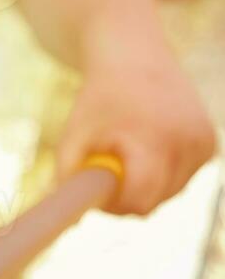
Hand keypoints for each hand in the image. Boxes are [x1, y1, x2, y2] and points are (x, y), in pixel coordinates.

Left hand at [57, 40, 216, 214]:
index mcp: (153, 137)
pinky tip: (151, 146)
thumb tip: (70, 222)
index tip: (98, 191)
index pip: (139, 200)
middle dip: (126, 197)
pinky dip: (162, 174)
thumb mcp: (73, 138)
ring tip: (131, 150)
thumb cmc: (98, 101)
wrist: (134, 56)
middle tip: (108, 169)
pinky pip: (180, 181)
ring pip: (167, 195)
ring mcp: (201, 143)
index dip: (114, 206)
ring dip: (144, 185)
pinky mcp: (208, 145)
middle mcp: (185, 140)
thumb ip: (68, 181)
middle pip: (152, 203)